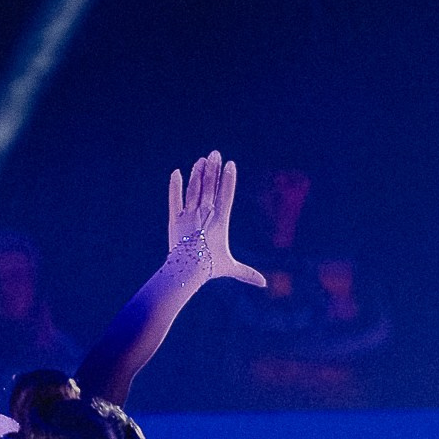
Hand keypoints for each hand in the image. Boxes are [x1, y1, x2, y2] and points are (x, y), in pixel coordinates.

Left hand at [166, 152, 265, 288]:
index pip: (226, 195)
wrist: (186, 271)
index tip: (230, 165)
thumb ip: (246, 272)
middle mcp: (205, 214)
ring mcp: (189, 215)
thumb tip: (263, 284)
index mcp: (220, 221)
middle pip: (210, 187)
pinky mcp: (174, 219)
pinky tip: (176, 172)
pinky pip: (175, 198)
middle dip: (213, 169)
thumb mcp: (230, 268)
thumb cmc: (209, 269)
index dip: (228, 179)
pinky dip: (175, 185)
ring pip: (194, 189)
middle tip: (215, 154)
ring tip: (201, 160)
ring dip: (198, 173)